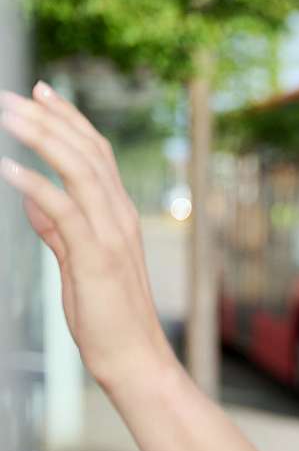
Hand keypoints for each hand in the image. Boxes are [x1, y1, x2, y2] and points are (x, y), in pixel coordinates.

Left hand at [1, 82, 177, 388]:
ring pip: (79, 170)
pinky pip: (64, 210)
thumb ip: (57, 229)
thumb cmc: (107, 317)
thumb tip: (32, 200)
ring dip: (40, 139)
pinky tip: (7, 169)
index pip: (96, 154)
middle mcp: (119, 216)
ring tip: (7, 117)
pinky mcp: (97, 256)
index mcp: (118, 215)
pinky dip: (35, 185)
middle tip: (11, 95)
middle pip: (88, 152)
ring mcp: (111, 235)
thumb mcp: (77, 264)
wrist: (134, 357)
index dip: (68, 120)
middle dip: (48, 119)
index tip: (41, 92)